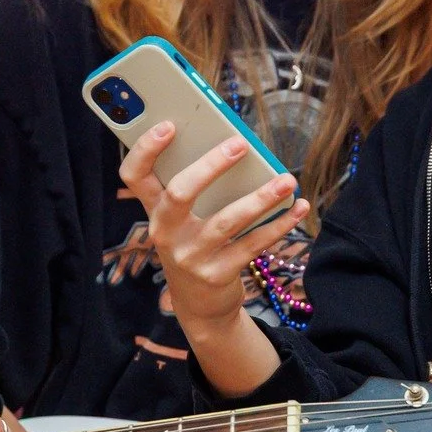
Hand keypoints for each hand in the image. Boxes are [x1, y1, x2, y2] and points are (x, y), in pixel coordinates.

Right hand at [116, 123, 308, 339]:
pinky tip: (298, 208)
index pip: (134, 175)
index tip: (168, 124)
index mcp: (154, 210)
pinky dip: (279, 225)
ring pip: (226, 220)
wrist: (199, 306)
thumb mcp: (182, 220)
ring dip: (260, 198)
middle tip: (240, 144)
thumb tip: (232, 144)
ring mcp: (190, 256)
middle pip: (179, 193)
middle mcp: (166, 233)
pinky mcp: (217, 274)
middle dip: (210, 166)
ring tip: (287, 179)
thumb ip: (195, 186)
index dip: (145, 148)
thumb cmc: (194, 244)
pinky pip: (252, 245)